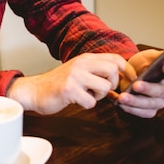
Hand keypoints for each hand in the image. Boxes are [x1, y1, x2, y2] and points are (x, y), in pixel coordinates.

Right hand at [7, 52, 135, 114]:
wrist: (34, 91)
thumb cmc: (58, 84)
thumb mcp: (79, 71)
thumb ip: (97, 70)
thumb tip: (122, 77)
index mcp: (86, 58)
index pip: (115, 58)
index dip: (127, 71)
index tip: (129, 81)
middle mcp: (81, 64)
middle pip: (113, 70)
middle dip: (113, 84)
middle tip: (102, 90)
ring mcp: (75, 76)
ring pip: (104, 87)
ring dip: (99, 96)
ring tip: (87, 95)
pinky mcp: (69, 90)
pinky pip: (91, 102)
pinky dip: (86, 105)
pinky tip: (77, 100)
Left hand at [111, 49, 163, 117]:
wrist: (132, 74)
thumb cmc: (144, 65)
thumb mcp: (149, 57)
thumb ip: (159, 56)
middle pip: (161, 91)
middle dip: (148, 89)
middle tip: (136, 85)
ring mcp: (159, 102)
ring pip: (150, 104)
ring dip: (135, 101)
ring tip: (122, 97)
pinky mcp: (149, 110)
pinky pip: (142, 112)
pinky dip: (131, 109)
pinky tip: (121, 103)